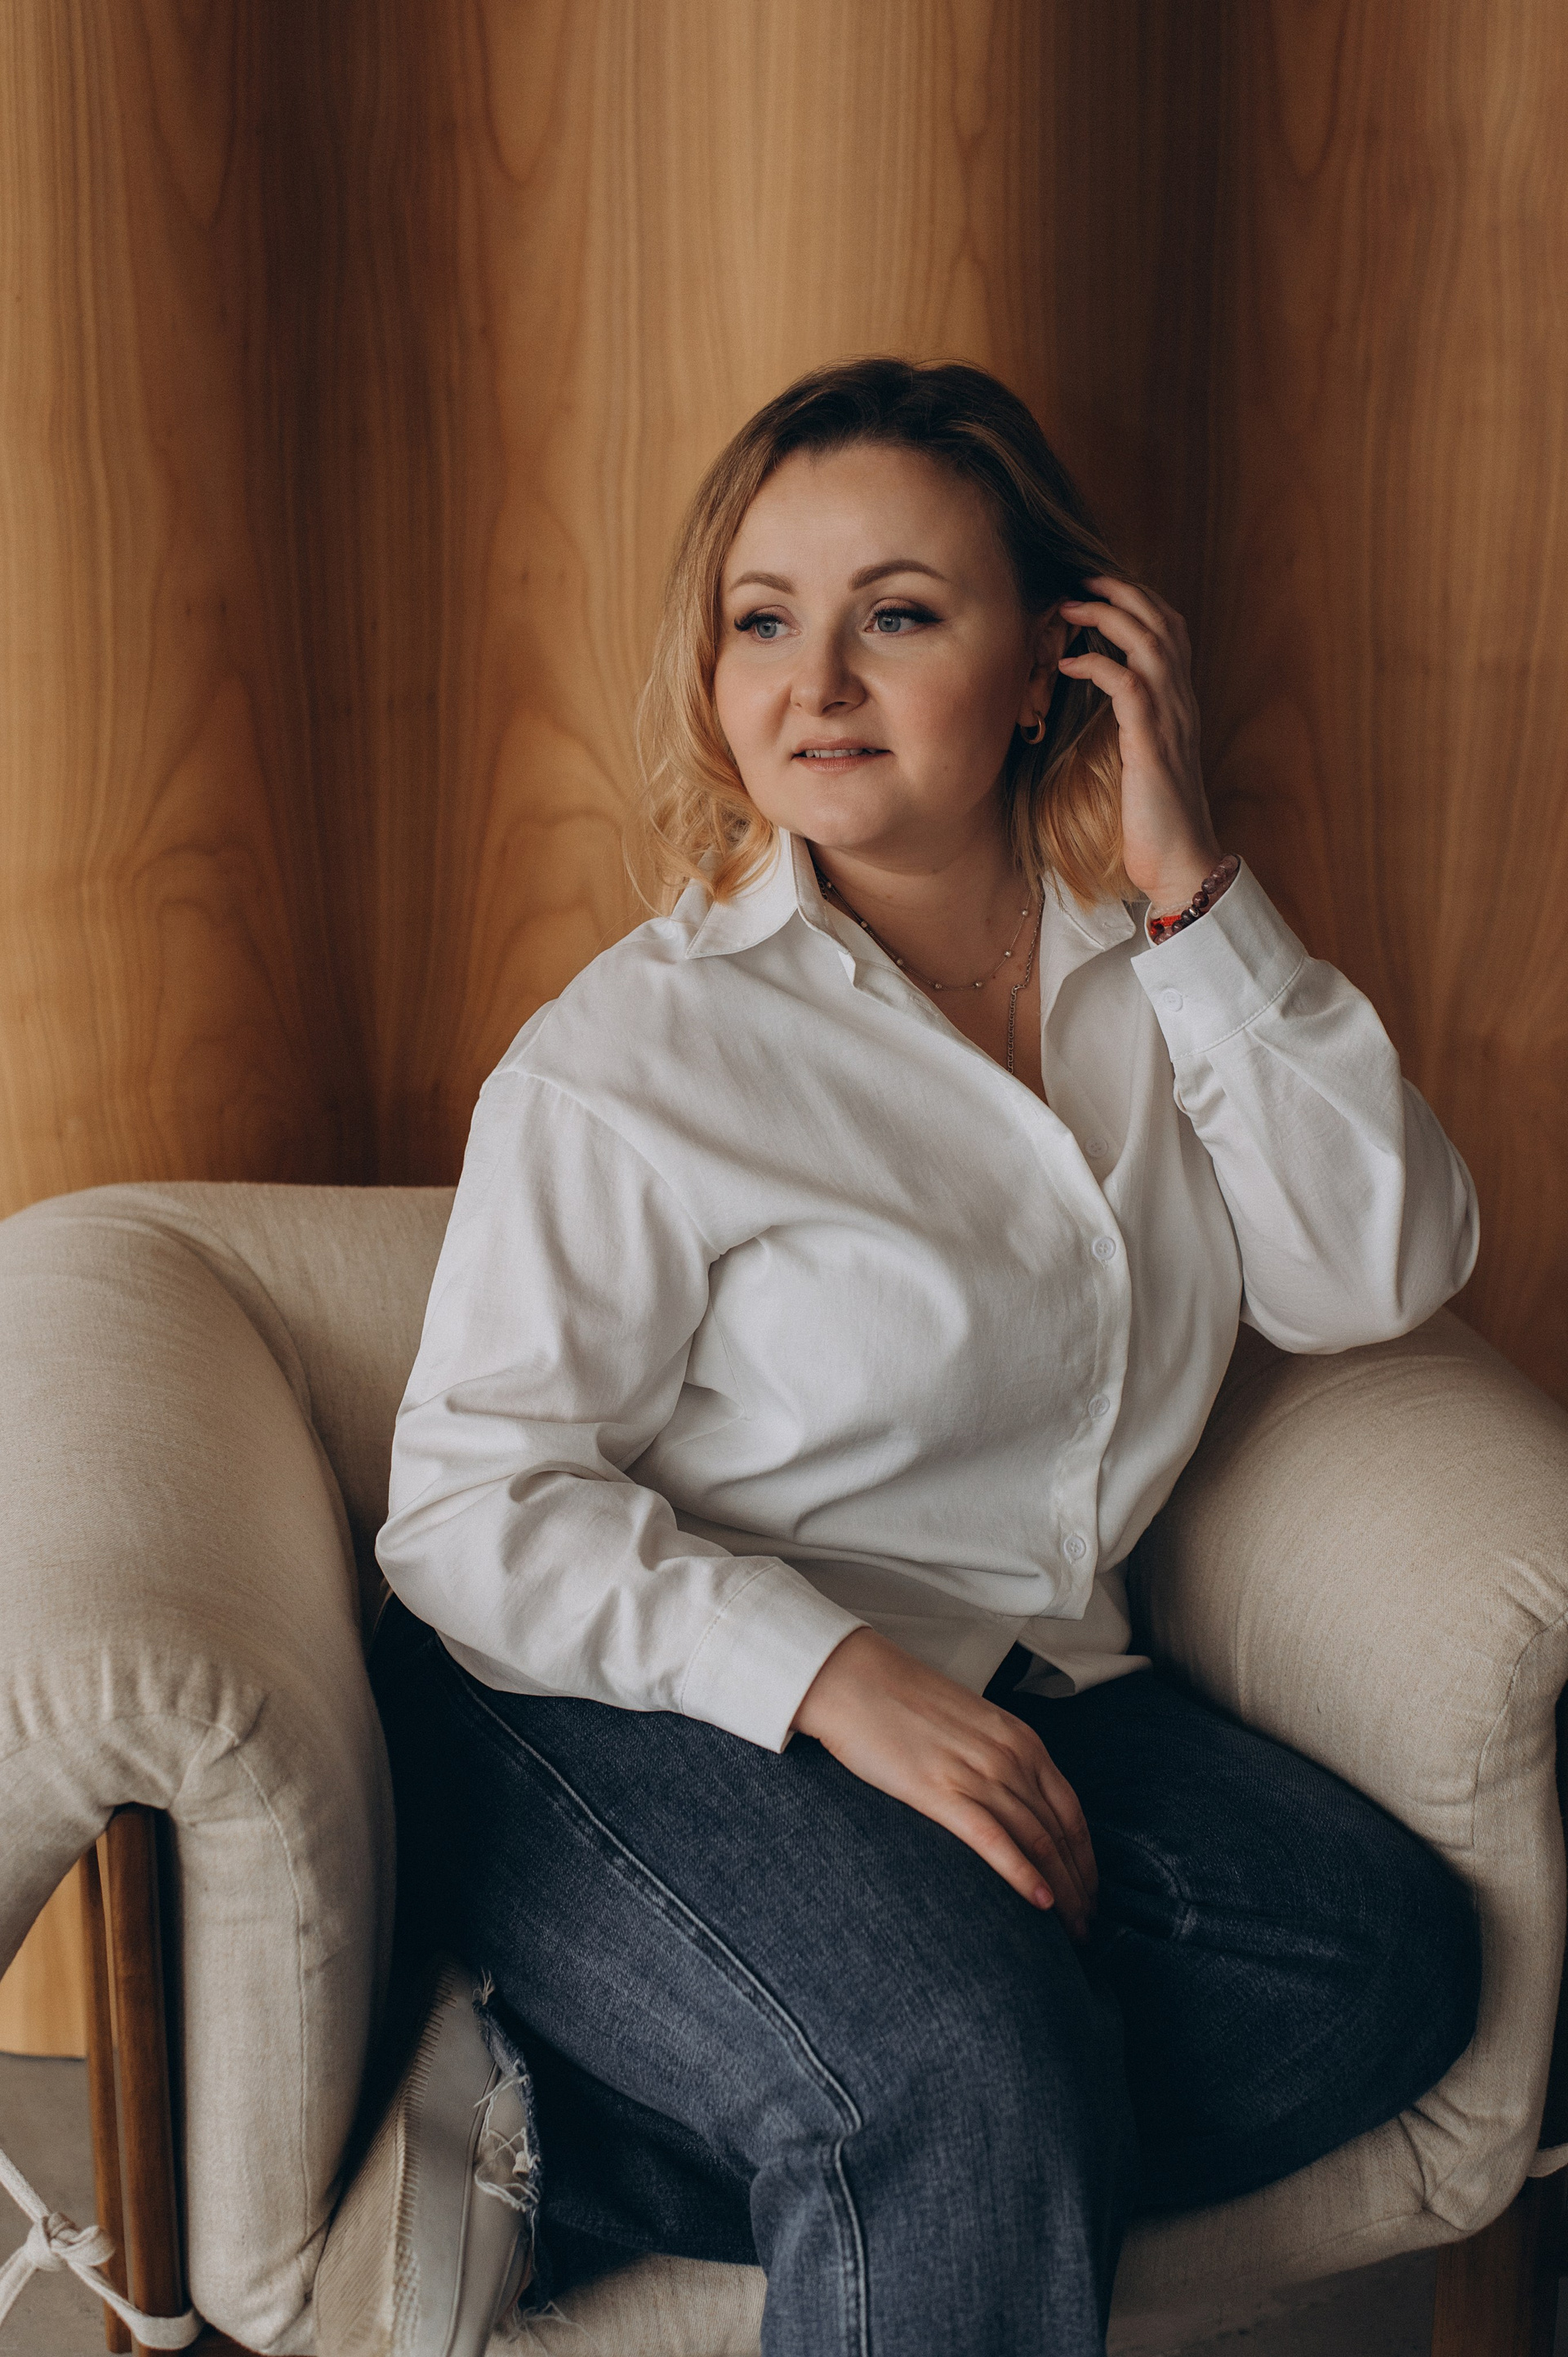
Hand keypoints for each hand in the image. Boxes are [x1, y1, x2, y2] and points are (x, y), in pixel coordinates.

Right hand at [791, 1627, 1097, 1938]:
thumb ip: (1000, 1759)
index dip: (1086, 1859)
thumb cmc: (905, 1702)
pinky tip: (1040, 1904)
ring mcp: (978, 1774)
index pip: (1071, 1812)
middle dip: (1080, 1886)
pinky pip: (994, 1840)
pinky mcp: (941, 1791)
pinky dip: (1022, 1875)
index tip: (1090, 1893)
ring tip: (1070, 1934)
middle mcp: (1010, 1757)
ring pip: (1037, 1843)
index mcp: (1022, 1740)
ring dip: (1061, 1892)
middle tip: (1088, 1928)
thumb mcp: (972, 1725)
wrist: (854, 1679)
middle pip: (1060, 1834)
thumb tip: (1014, 1803)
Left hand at [1056, 575, 1223, 914]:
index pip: (1171, 632)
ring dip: (1108, 616)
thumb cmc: (1156, 819)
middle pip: (1162, 623)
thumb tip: (1105, 704)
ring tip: (1070, 606)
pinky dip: (1098, 664)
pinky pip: (1127, 685)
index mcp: (1180, 705)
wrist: (1180, 861)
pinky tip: (1069, 662)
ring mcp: (1169, 721)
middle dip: (1123, 592)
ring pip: (1148, 643)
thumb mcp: (1143, 760)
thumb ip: (1133, 726)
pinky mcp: (1150, 743)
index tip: (1102, 588)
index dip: (1140, 602)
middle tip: (1083, 580)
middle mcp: (1181, 704)